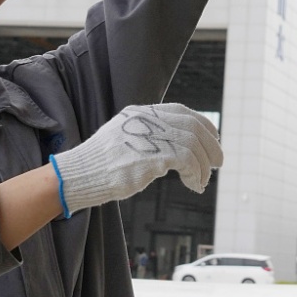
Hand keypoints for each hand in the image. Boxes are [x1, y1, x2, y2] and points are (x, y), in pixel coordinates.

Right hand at [50, 104, 223, 215]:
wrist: (78, 176)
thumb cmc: (101, 165)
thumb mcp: (124, 140)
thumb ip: (147, 136)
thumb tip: (176, 145)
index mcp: (140, 114)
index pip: (181, 111)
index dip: (202, 124)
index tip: (214, 138)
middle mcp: (146, 120)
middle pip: (192, 126)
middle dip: (211, 145)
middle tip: (218, 163)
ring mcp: (148, 136)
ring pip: (193, 144)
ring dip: (204, 165)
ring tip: (202, 181)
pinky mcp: (150, 156)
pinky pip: (187, 160)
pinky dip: (196, 173)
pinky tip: (194, 185)